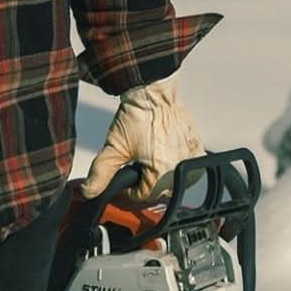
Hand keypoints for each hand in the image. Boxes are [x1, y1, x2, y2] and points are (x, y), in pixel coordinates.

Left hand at [82, 75, 203, 202]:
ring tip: (152, 153)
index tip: (127, 173)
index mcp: (162, 175)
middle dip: (146, 178)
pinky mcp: (198, 151)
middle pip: (159, 191)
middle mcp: (180, 171)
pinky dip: (176, 165)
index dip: (130, 187)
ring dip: (162, 174)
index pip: (142, 195)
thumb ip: (100, 174)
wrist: (154, 94)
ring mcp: (192, 161)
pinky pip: (187, 169)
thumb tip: (91, 191)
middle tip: (138, 158)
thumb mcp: (114, 147)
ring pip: (173, 182)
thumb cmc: (138, 117)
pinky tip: (165, 151)